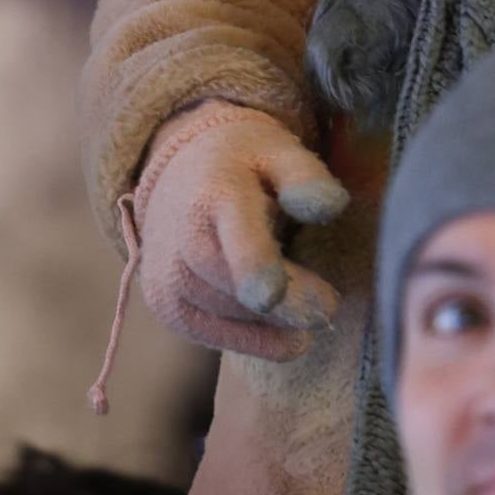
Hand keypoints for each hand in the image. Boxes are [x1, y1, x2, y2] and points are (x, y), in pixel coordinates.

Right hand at [131, 102, 350, 360]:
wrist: (180, 176)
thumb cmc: (245, 165)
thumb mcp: (279, 153)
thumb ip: (305, 177)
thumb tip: (331, 206)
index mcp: (216, 189)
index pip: (234, 230)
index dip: (252, 263)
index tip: (273, 296)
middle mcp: (179, 234)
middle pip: (224, 280)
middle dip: (279, 302)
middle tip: (329, 309)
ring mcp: (165, 271)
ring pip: (218, 311)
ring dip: (269, 321)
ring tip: (312, 315)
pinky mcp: (163, 301)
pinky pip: (206, 333)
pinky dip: (251, 342)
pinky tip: (289, 341)